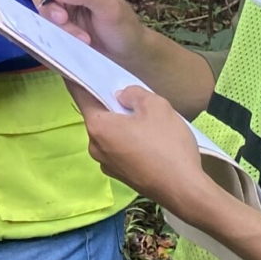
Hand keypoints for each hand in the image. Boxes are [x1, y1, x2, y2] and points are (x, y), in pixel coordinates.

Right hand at [27, 0, 145, 62]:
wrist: (126, 53)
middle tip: (62, 19)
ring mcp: (61, 3)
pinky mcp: (58, 22)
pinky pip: (46, 22)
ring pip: (41, 4)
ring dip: (53, 20)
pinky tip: (77, 39)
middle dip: (47, 2)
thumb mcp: (110, 7)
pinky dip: (58, 31)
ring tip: (77, 34)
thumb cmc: (123, 25)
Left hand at [71, 83, 208, 209]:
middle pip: (98, 116)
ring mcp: (107, 164)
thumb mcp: (156, 106)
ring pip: (110, 134)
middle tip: (131, 97)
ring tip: (146, 121)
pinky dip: (128, 142)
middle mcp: (95, 147)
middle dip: (110, 105)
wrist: (185, 190)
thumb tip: (121, 97)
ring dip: (121, 125)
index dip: (78, 79)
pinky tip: (149, 141)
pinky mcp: (121, 176)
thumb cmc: (167, 145)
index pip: (80, 95)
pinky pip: (119, 150)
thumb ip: (134, 94)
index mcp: (98, 126)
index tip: (76, 68)